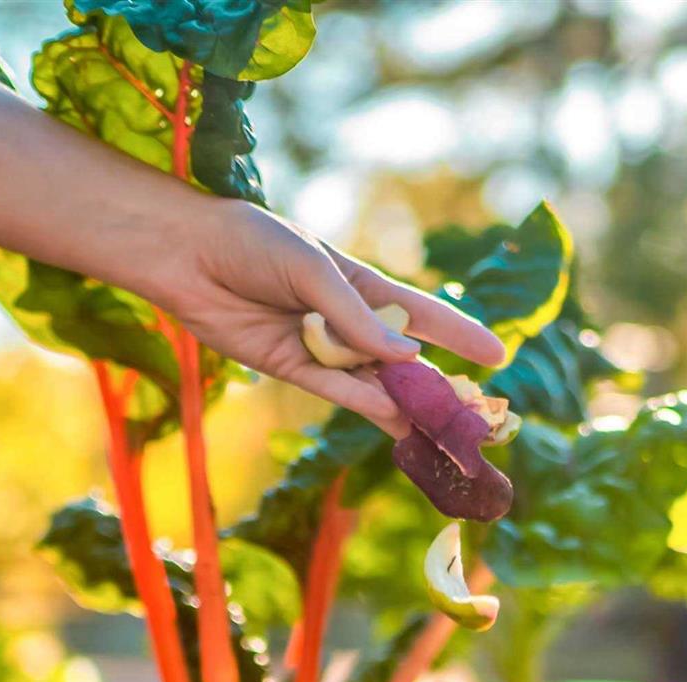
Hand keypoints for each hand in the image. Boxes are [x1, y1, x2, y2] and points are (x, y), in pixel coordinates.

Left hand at [154, 199, 506, 435]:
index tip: (499, 355)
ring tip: (443, 433)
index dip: (460, 334)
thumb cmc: (253, 243)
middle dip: (441, 387)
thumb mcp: (313, 271)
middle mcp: (349, 322)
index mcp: (363, 285)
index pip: (423, 314)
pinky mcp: (294, 370)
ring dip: (408, 408)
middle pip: (405, 361)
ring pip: (376, 385)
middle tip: (478, 416)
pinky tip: (396, 421)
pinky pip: (340, 393)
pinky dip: (367, 406)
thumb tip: (407, 360)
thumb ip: (358, 319)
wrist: (187, 255)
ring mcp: (324, 349)